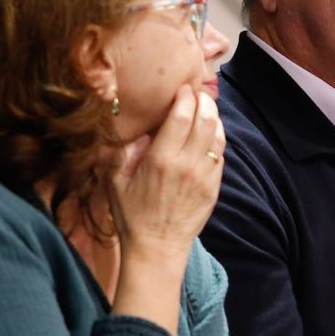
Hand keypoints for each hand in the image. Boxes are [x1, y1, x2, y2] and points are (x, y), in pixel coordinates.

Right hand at [108, 86, 224, 257]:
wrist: (157, 247)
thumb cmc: (131, 214)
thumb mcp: (114, 181)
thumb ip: (119, 150)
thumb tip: (127, 123)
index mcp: (160, 159)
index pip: (181, 116)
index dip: (185, 97)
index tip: (182, 88)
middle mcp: (187, 164)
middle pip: (205, 120)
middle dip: (204, 101)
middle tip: (197, 93)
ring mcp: (204, 176)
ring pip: (218, 135)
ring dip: (214, 117)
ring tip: (205, 109)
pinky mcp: (214, 187)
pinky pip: (220, 155)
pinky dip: (216, 140)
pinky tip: (208, 135)